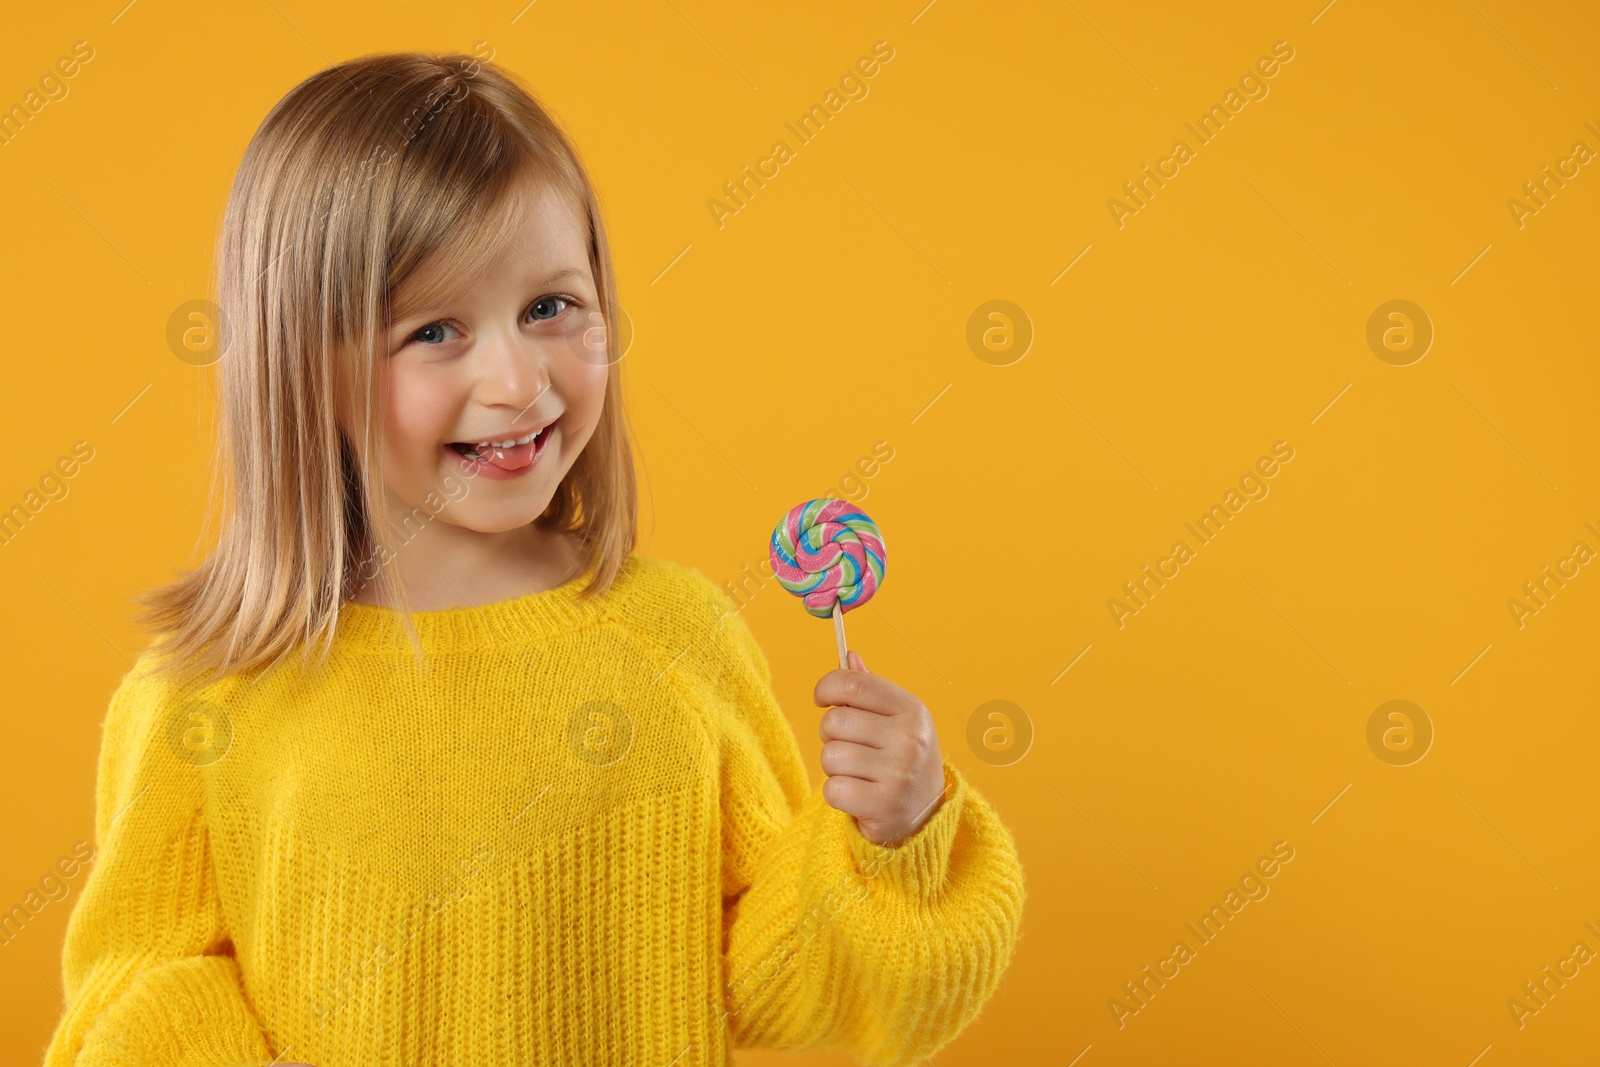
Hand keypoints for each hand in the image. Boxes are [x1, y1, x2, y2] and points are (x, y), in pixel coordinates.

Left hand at [814, 649, 946, 845]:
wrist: (925, 815)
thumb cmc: (901, 758)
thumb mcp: (897, 720)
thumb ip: (871, 690)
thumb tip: (849, 656)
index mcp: (912, 710)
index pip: (854, 683)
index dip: (827, 687)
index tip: (821, 698)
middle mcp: (910, 738)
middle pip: (834, 721)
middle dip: (830, 735)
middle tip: (848, 747)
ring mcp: (899, 773)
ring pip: (830, 757)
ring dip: (834, 768)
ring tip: (857, 773)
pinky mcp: (884, 806)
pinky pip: (832, 790)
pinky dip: (837, 794)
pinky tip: (858, 796)